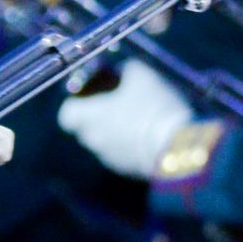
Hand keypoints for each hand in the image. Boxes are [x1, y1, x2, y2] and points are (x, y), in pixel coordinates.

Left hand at [56, 60, 193, 179]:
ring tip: (142, 117)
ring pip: (107, 143)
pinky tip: (153, 133)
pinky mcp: (130, 172)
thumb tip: (123, 69)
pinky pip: (125, 155)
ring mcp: (111, 160)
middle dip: (100, 116)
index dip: (77, 103)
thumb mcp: (141, 76)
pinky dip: (133, 145)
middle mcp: (93, 142)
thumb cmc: (152, 105)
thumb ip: (126, 70)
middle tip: (120, 103)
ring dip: (118, 131)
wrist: (176, 146)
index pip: (66, 115)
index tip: (93, 94)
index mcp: (88, 118)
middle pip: (87, 129)